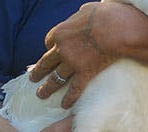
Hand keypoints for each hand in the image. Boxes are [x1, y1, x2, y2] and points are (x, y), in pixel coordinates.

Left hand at [30, 2, 147, 107]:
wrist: (116, 30)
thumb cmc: (104, 16)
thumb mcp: (86, 10)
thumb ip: (80, 17)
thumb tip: (83, 16)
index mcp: (59, 32)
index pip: (49, 42)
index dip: (50, 47)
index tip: (52, 51)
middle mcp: (61, 49)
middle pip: (46, 62)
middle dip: (38, 71)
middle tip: (32, 78)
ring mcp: (72, 63)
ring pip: (55, 78)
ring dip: (47, 88)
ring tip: (41, 95)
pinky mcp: (85, 73)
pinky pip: (74, 89)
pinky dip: (69, 98)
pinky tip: (64, 105)